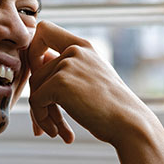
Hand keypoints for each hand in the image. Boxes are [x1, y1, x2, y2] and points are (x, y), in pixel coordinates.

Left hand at [27, 20, 142, 143]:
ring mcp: (67, 64)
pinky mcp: (60, 83)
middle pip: (37, 71)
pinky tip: (58, 133)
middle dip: (40, 98)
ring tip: (58, 131)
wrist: (129, 123)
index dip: (34, 52)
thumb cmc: (112, 108)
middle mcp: (75, 50)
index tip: (42, 78)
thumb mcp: (91, 78)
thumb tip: (37, 70)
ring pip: (35, 89)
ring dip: (43, 113)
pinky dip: (42, 120)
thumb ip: (67, 69)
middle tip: (49, 119)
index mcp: (83, 46)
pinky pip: (35, 102)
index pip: (44, 30)